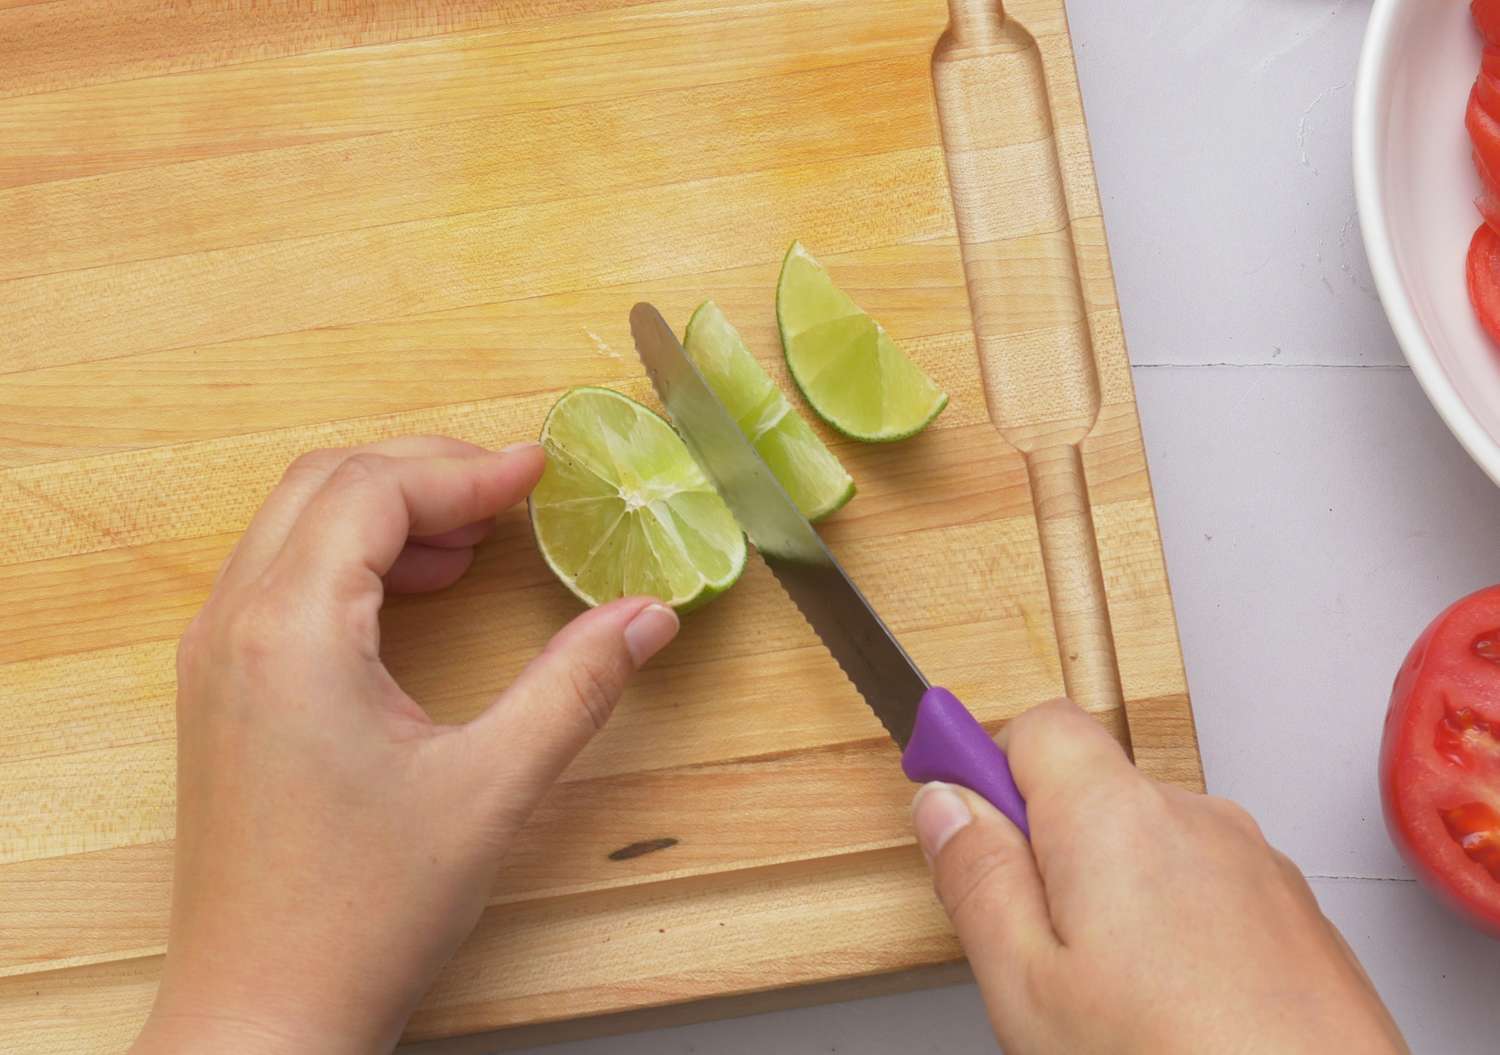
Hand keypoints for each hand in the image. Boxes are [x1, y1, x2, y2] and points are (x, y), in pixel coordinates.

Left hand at [130, 438, 679, 1054]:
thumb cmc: (360, 913)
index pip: (373, 491)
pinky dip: (353, 557)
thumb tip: (647, 616)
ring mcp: (216, 658)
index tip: (540, 471)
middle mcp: (234, 626)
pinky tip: (418, 591)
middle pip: (325, 484)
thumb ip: (575, 686)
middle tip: (512, 490)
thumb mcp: (491, 789)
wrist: (265, 1014)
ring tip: (474, 538)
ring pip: (296, 524)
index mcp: (291, 631)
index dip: (465, 471)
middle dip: (425, 472)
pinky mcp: (222, 692)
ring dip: (386, 509)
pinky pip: (282, 578)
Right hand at [910, 698, 1408, 1054]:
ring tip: (1113, 999)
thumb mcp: (1029, 986)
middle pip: (1090, 789)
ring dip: (1112, 895)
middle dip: (1047, 850)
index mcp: (1118, 817)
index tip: (959, 818)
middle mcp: (1196, 818)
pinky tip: (1173, 1007)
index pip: (1037, 724)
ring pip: (1147, 845)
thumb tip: (943, 804)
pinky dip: (1174, 927)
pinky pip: (1203, 888)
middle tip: (1035, 948)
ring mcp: (1254, 864)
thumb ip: (977, 877)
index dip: (984, 766)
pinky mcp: (1292, 913)